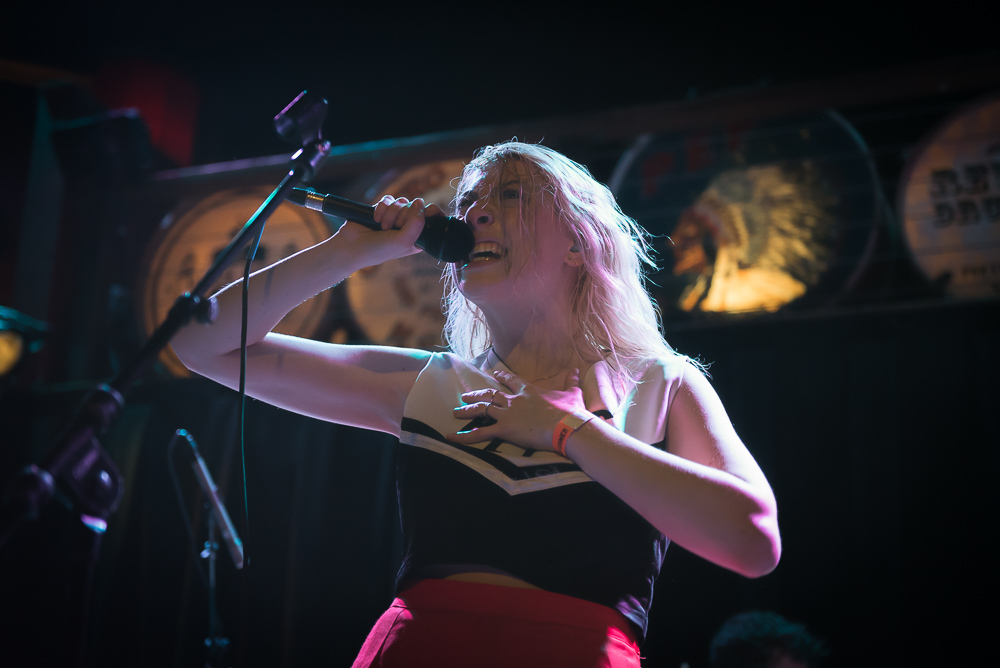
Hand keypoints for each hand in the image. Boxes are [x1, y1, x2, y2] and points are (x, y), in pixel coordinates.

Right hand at [340, 196, 443, 262]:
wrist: (352, 247)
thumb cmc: (379, 250)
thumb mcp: (404, 242)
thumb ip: (417, 223)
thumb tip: (420, 202)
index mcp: (418, 237)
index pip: (434, 219)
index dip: (430, 212)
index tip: (426, 213)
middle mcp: (408, 227)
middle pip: (417, 207)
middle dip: (404, 215)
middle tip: (394, 228)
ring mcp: (395, 217)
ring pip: (402, 201)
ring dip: (391, 212)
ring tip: (382, 226)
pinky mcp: (383, 209)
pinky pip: (389, 199)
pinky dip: (381, 207)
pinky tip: (375, 219)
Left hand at [449, 369, 586, 452]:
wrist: (567, 426)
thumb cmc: (570, 412)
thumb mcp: (572, 394)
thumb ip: (572, 382)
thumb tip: (577, 369)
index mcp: (529, 391)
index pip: (512, 381)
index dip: (502, 377)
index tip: (495, 374)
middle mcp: (514, 400)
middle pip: (490, 395)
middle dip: (477, 395)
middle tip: (466, 395)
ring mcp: (507, 414)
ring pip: (482, 410)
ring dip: (467, 410)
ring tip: (455, 411)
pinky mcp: (504, 429)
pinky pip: (480, 433)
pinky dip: (464, 436)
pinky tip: (451, 437)